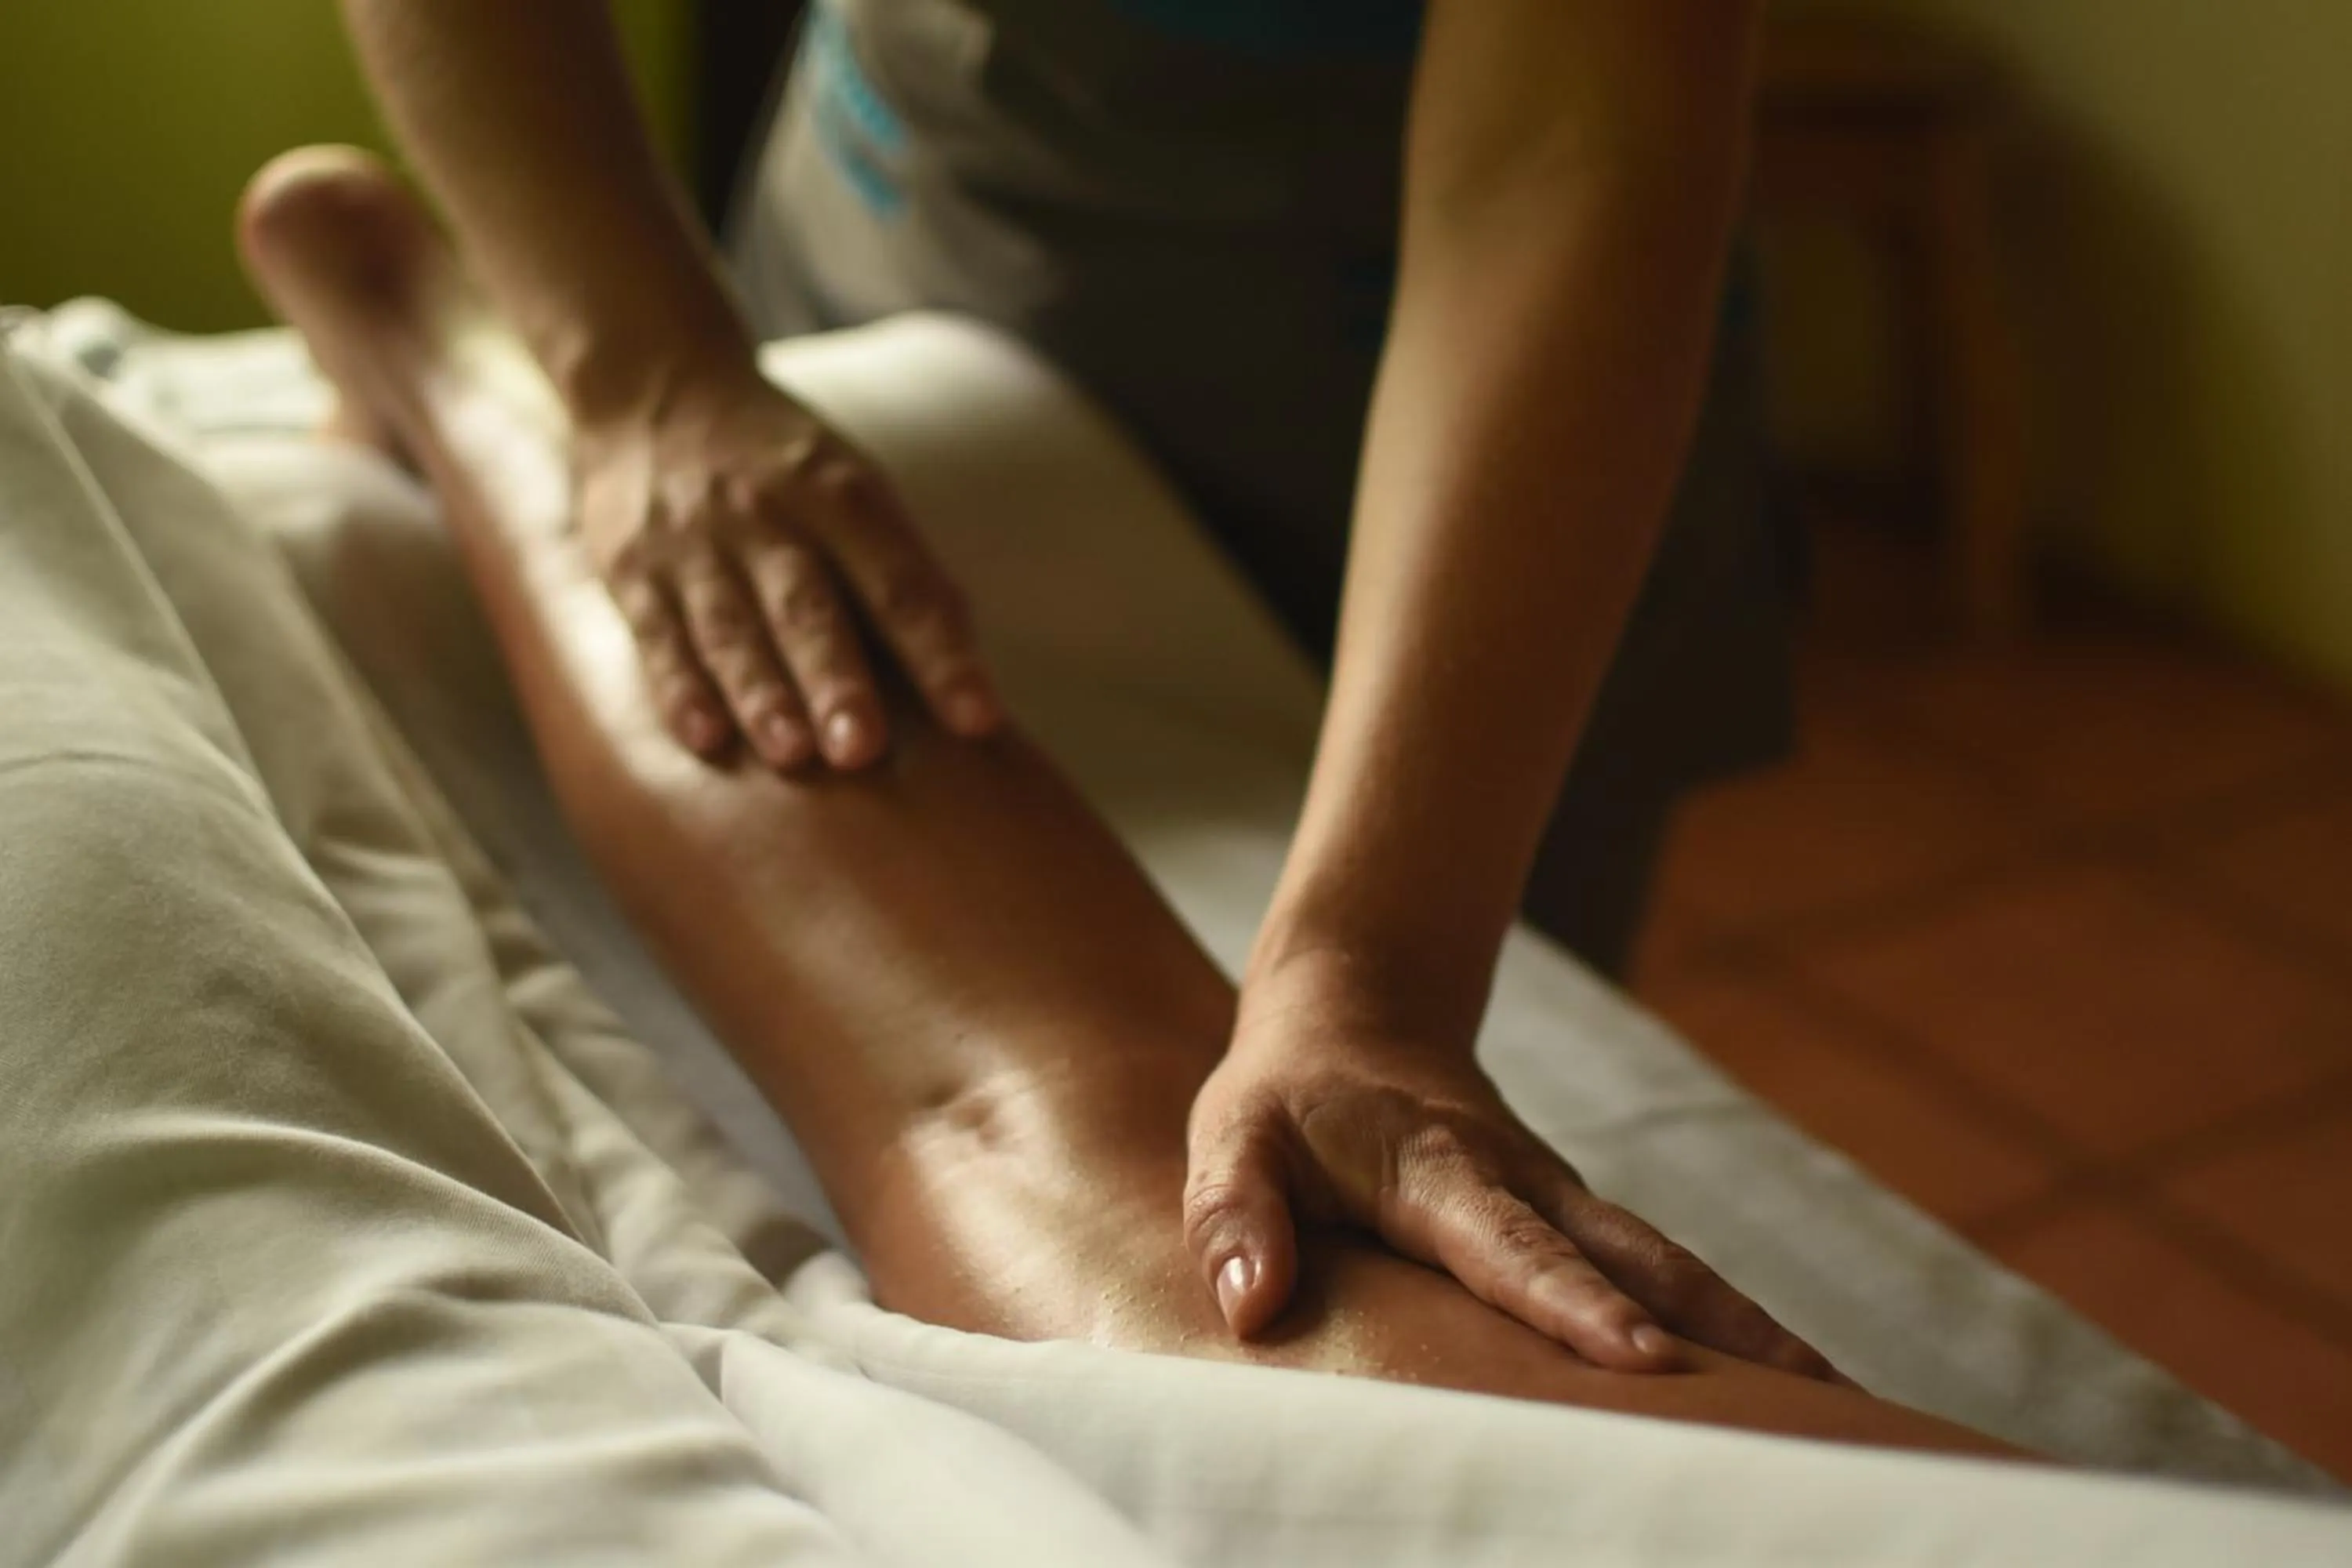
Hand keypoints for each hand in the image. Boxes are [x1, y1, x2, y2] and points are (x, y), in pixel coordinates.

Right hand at [574, 366, 1000, 769]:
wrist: (656, 391)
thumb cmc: (784, 467)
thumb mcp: (853, 487)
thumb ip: (902, 572)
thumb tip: (966, 671)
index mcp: (839, 493)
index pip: (901, 583)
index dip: (942, 655)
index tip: (978, 720)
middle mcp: (766, 514)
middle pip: (808, 607)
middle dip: (837, 680)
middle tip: (865, 749)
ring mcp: (695, 543)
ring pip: (731, 629)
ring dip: (762, 695)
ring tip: (790, 753)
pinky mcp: (631, 569)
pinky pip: (657, 636)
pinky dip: (681, 689)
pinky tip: (704, 737)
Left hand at [1183, 960, 1840, 1378]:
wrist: (1351, 1011)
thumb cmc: (1284, 1095)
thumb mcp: (1230, 1142)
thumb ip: (1234, 1217)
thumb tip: (1251, 1308)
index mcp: (1437, 1171)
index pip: (1512, 1247)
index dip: (1577, 1304)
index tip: (1644, 1358)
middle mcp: (1521, 1182)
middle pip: (1636, 1258)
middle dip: (1721, 1328)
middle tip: (1814, 1400)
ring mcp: (1560, 1196)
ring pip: (1669, 1264)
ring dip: (1750, 1329)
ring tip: (1844, 1405)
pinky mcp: (1574, 1215)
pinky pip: (1659, 1270)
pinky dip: (1725, 1321)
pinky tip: (1785, 1383)